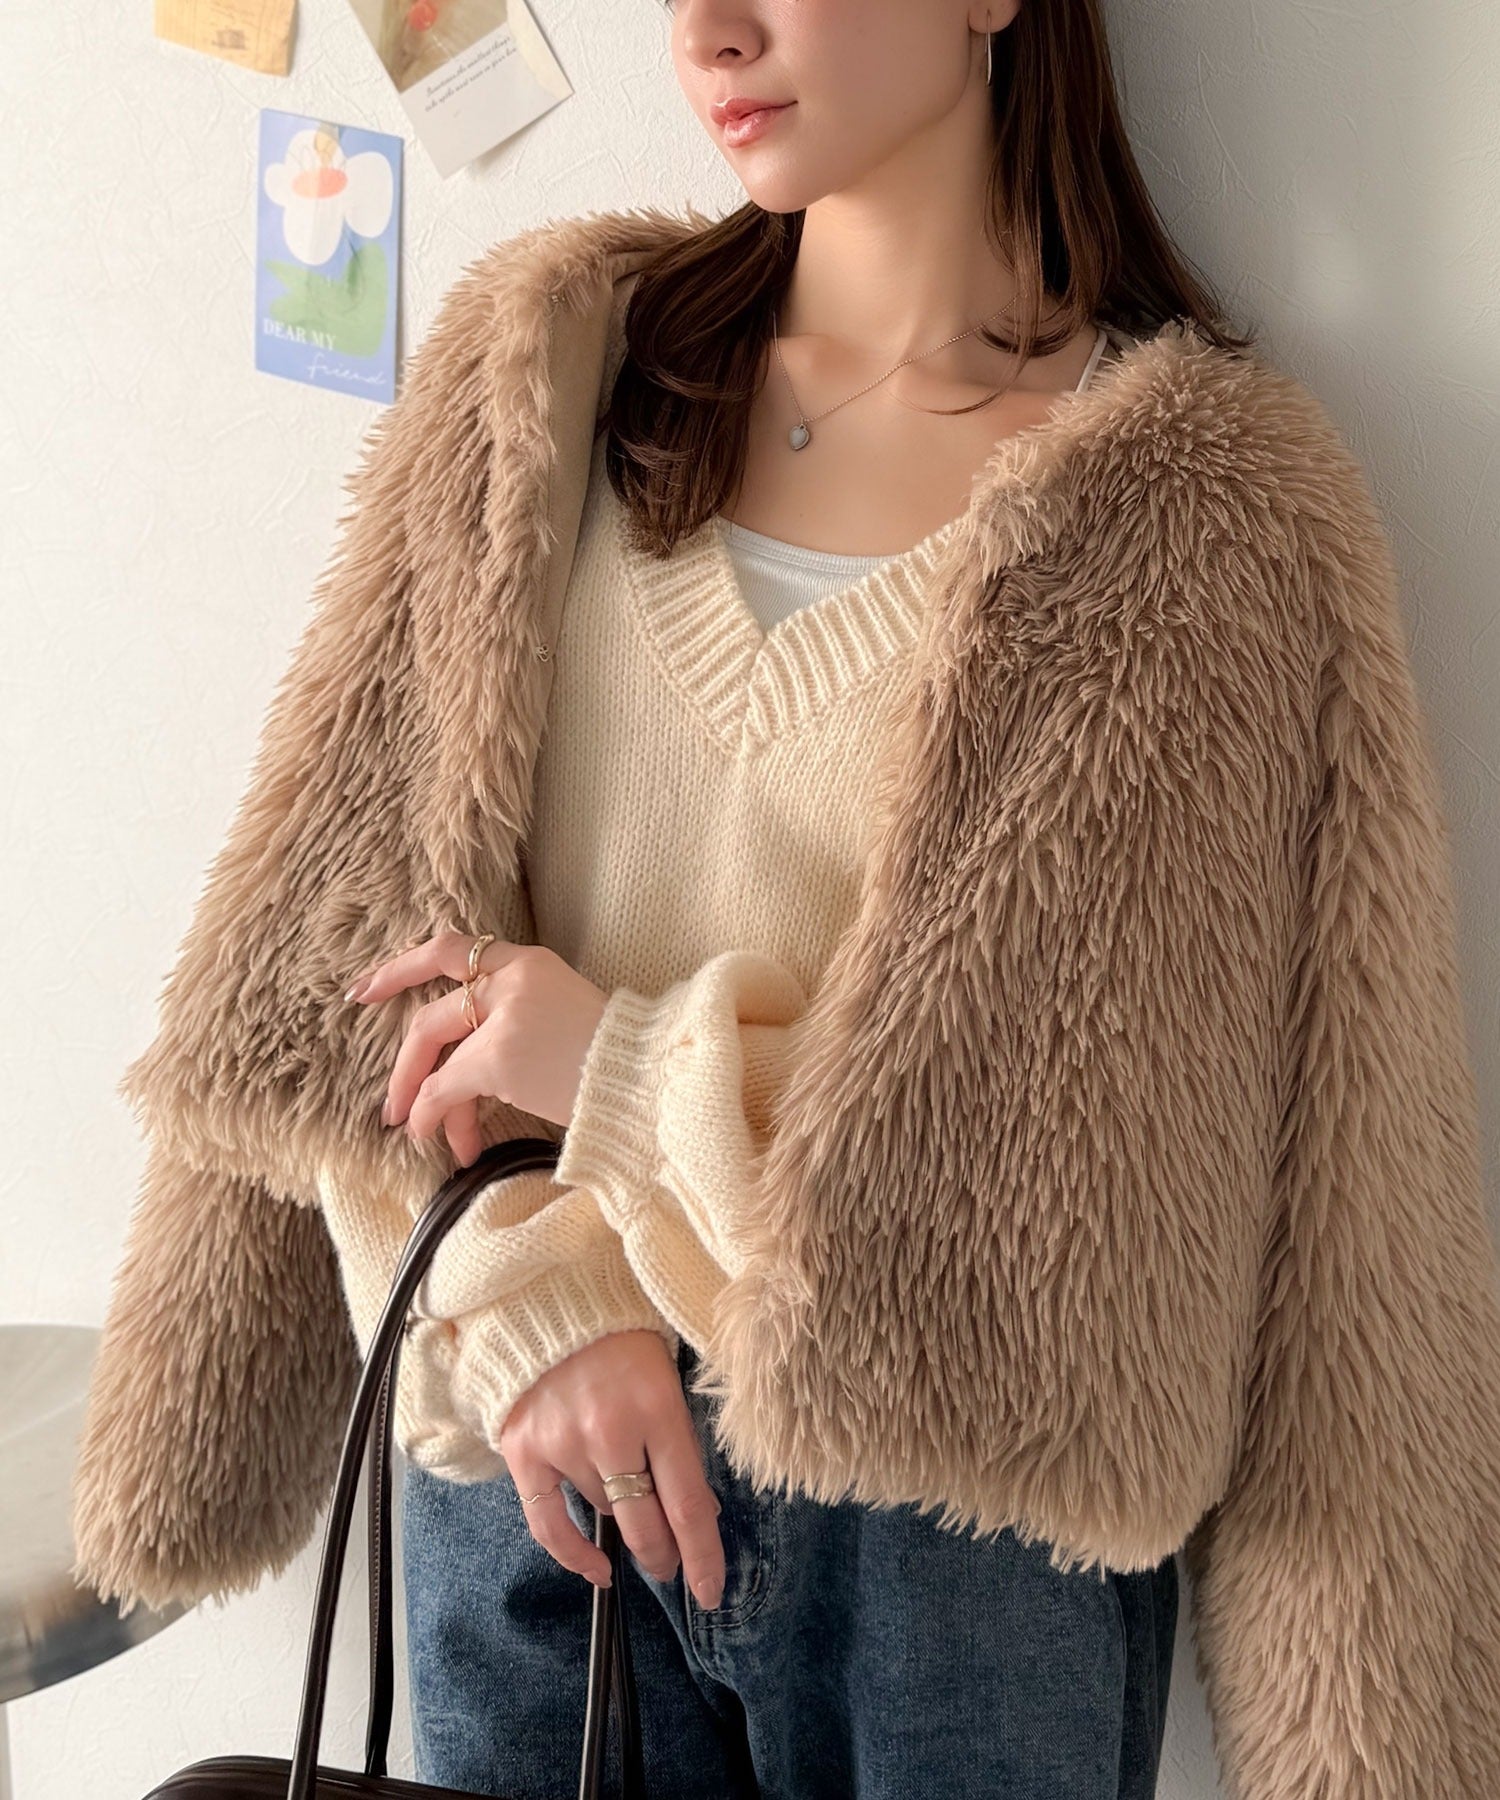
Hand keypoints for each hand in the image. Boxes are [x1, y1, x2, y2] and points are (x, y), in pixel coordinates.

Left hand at [345, 930, 607, 1165]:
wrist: (651, 1077)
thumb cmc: (616, 1059)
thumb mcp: (565, 1015)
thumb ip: (517, 1017)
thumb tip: (467, 1064)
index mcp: (530, 962)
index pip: (452, 948)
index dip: (402, 967)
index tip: (364, 990)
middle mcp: (513, 978)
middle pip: (432, 1013)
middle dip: (405, 1064)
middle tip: (390, 1104)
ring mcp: (504, 1016)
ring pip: (436, 1051)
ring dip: (419, 1096)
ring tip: (421, 1133)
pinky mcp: (500, 1055)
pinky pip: (445, 1086)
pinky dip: (432, 1113)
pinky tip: (436, 1136)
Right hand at [499, 1329, 726, 1608]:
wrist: (553, 1301)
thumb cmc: (625, 1342)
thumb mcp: (669, 1383)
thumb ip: (681, 1446)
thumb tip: (698, 1516)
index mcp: (658, 1409)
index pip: (687, 1504)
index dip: (702, 1556)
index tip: (711, 1591)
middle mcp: (611, 1431)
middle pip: (646, 1523)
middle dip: (664, 1554)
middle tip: (671, 1565)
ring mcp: (564, 1442)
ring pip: (605, 1512)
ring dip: (621, 1512)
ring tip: (623, 1482)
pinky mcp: (524, 1450)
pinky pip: (549, 1523)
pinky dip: (574, 1554)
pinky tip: (598, 1568)